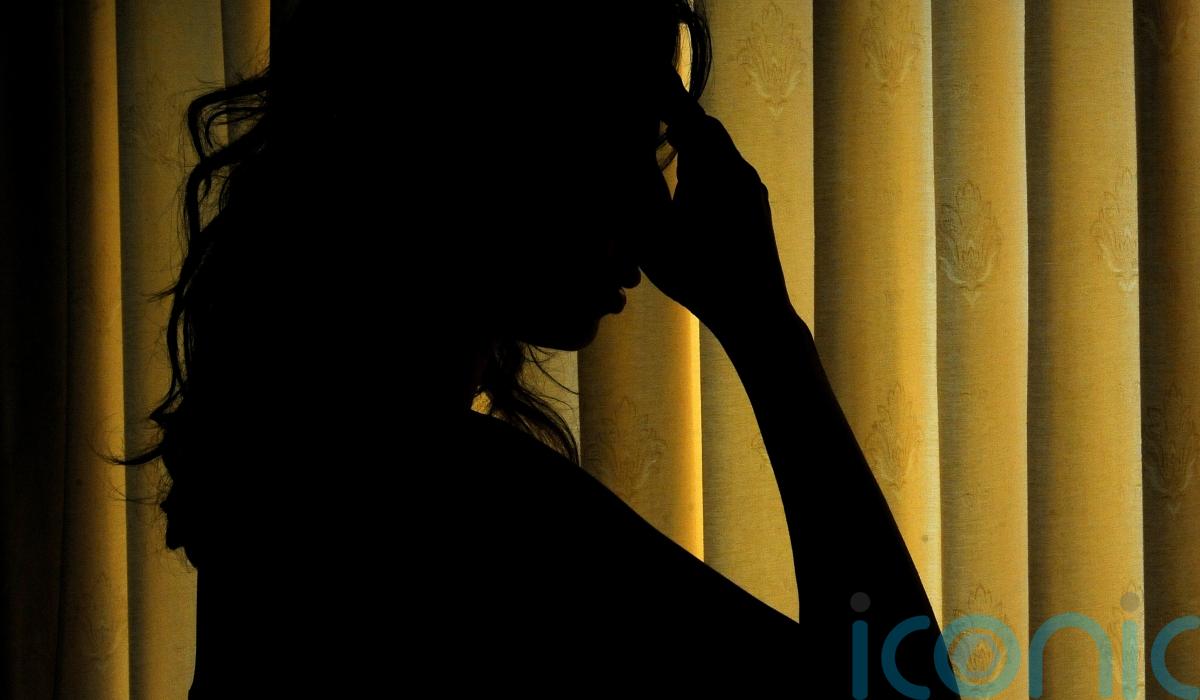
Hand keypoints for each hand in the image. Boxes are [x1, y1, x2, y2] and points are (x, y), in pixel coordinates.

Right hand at [638, 77, 792, 336]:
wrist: (754, 312)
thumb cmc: (698, 276)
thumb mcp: (651, 236)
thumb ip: (635, 191)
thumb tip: (620, 160)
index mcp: (711, 170)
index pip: (684, 117)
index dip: (662, 96)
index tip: (643, 77)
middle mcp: (736, 171)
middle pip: (705, 128)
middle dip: (678, 115)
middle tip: (655, 104)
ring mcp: (752, 189)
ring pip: (720, 150)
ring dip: (694, 141)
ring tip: (670, 138)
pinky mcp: (757, 207)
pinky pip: (729, 170)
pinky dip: (706, 162)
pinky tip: (692, 179)